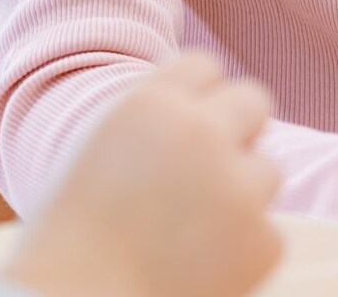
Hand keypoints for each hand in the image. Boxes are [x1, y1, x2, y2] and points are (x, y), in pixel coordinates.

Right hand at [3, 54, 282, 296]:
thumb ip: (152, 125)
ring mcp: (236, 186)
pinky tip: (196, 270)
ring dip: (242, 193)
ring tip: (187, 234)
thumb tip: (205, 112)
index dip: (197, 99)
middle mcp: (199, 133)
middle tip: (215, 166)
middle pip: (254, 100)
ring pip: (268, 169)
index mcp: (148, 104)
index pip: (204, 66)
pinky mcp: (261, 240)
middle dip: (241, 128)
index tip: (189, 125)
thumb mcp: (96, 154)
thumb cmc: (69, 242)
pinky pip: (268, 232)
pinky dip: (243, 252)